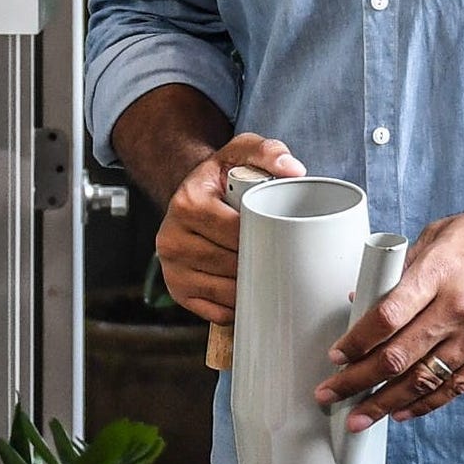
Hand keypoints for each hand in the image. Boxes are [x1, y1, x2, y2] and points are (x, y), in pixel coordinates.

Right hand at [154, 133, 304, 323]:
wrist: (194, 193)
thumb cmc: (224, 175)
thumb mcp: (243, 151)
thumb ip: (269, 152)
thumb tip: (292, 169)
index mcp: (187, 203)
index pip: (234, 232)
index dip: (262, 236)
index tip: (280, 235)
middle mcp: (171, 237)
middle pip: (229, 264)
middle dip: (257, 262)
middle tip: (278, 254)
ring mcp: (171, 267)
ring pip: (223, 291)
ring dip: (248, 287)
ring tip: (263, 269)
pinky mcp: (176, 290)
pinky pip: (214, 311)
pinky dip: (235, 306)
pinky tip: (244, 288)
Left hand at [313, 187, 463, 430]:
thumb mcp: (443, 234)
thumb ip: (405, 268)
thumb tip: (366, 297)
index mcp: (440, 271)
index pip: (386, 317)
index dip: (356, 342)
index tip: (336, 354)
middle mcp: (460, 306)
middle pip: (398, 356)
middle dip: (357, 381)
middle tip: (330, 393)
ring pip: (424, 380)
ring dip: (386, 402)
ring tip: (359, 415)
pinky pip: (456, 385)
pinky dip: (427, 403)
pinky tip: (403, 411)